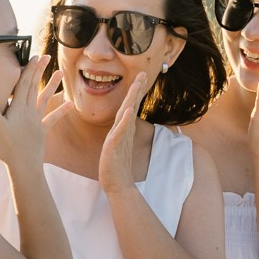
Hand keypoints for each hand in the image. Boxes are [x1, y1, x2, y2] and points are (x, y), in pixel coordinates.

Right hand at [0, 55, 60, 170]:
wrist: (23, 166)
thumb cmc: (7, 147)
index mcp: (18, 108)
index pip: (23, 84)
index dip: (28, 70)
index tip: (34, 56)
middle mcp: (29, 111)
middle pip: (34, 87)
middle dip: (39, 71)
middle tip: (46, 57)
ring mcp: (36, 121)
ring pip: (44, 99)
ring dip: (52, 86)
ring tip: (60, 73)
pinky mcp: (41, 131)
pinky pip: (52, 119)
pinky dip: (61, 111)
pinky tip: (70, 104)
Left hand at [96, 72, 151, 191]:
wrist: (118, 185)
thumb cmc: (116, 166)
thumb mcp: (116, 144)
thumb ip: (120, 132)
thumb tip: (123, 122)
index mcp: (123, 129)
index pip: (130, 106)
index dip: (135, 91)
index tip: (141, 76)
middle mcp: (124, 131)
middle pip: (131, 106)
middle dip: (136, 89)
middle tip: (143, 73)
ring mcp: (120, 138)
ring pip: (126, 115)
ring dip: (131, 100)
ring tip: (136, 86)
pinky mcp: (114, 147)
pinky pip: (119, 133)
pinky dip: (124, 122)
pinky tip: (127, 112)